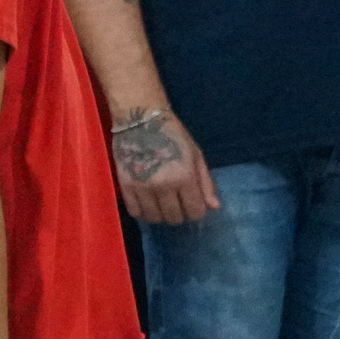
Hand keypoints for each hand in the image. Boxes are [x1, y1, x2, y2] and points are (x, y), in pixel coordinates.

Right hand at [108, 110, 219, 225]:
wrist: (140, 119)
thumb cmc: (173, 134)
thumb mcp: (195, 154)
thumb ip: (205, 182)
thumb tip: (213, 207)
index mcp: (185, 176)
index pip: (195, 211)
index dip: (196, 211)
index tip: (192, 204)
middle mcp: (164, 185)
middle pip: (174, 218)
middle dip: (179, 214)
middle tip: (176, 203)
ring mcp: (143, 187)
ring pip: (155, 218)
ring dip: (160, 215)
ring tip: (160, 204)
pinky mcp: (126, 185)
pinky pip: (135, 212)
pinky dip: (142, 212)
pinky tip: (146, 204)